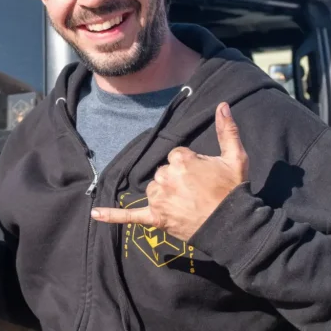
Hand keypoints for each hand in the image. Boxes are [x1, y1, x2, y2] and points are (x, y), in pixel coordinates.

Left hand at [91, 102, 248, 242]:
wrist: (231, 225)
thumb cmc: (232, 191)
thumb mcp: (235, 157)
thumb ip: (227, 130)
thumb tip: (222, 105)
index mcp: (181, 159)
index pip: (176, 156)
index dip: (191, 166)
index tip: (204, 176)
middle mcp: (166, 176)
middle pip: (163, 172)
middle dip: (178, 180)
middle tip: (198, 192)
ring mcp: (159, 198)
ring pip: (153, 189)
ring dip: (165, 194)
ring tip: (187, 204)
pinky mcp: (156, 218)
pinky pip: (130, 216)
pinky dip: (113, 216)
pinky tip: (95, 214)